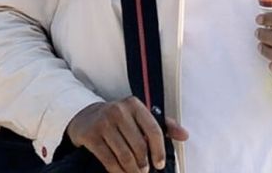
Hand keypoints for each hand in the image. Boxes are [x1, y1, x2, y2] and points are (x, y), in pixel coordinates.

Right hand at [65, 98, 188, 172]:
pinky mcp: (90, 135)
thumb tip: (185, 135)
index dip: (159, 150)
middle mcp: (119, 111)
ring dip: (132, 169)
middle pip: (139, 145)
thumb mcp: (140, 116)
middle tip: (145, 171)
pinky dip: (117, 171)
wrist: (86, 116)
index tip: (159, 164)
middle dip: (144, 163)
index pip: (153, 130)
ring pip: (124, 155)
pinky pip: (108, 159)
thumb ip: (163, 125)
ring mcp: (103, 123)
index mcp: (134, 105)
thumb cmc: (119, 119)